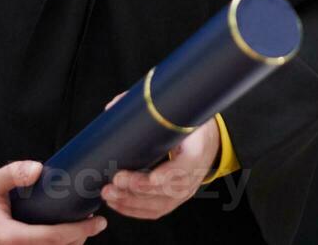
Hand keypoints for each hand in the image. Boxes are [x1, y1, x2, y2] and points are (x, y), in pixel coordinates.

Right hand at [0, 161, 106, 244]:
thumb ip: (14, 173)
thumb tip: (39, 168)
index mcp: (11, 238)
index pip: (54, 238)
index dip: (80, 230)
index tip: (98, 220)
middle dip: (80, 237)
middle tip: (93, 221)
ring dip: (71, 244)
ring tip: (82, 227)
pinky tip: (67, 237)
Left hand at [102, 117, 219, 220]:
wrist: (209, 141)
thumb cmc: (190, 125)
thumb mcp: (180, 111)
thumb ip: (148, 107)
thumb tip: (114, 107)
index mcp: (197, 149)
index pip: (185, 166)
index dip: (168, 175)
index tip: (152, 178)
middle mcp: (194, 175)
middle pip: (167, 189)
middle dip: (139, 188)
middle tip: (116, 180)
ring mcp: (185, 190)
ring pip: (158, 203)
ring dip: (131, 201)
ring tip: (109, 193)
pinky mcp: (175, 199)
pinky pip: (155, 210)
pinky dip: (134, 210)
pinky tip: (117, 203)